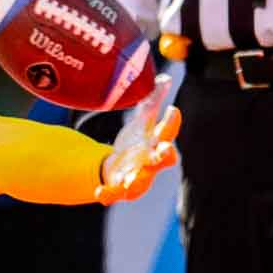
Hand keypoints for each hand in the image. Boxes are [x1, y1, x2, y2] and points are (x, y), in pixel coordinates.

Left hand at [95, 73, 180, 205]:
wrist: (119, 167)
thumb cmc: (136, 142)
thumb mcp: (143, 120)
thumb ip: (153, 101)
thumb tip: (165, 78)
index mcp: (156, 142)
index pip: (168, 131)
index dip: (172, 122)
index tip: (173, 110)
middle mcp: (150, 161)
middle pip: (162, 159)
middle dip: (165, 155)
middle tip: (165, 150)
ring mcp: (136, 176)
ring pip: (140, 181)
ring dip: (136, 180)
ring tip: (129, 181)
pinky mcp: (119, 188)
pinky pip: (115, 194)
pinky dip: (109, 195)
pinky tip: (99, 193)